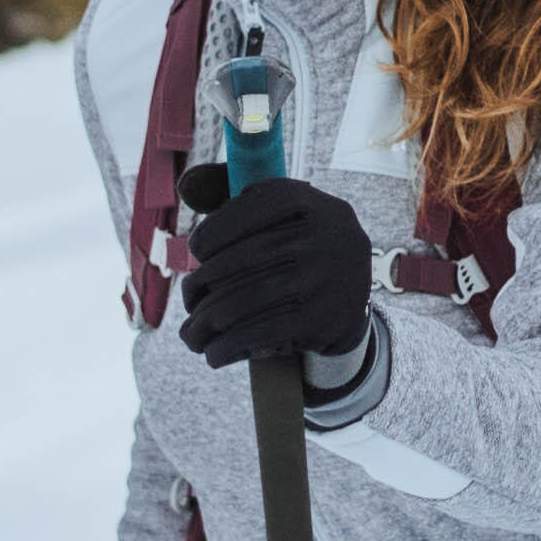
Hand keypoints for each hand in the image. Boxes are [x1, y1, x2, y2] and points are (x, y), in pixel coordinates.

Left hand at [179, 169, 375, 377]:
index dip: (216, 228)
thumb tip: (188, 186)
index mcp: (309, 203)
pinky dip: (229, 347)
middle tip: (189, 298)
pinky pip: (262, 334)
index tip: (197, 249)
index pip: (253, 206)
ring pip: (245, 301)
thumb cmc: (299, 250)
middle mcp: (322, 236)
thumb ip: (238, 199)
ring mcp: (325, 280)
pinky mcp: (323, 321)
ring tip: (190, 334)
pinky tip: (213, 354)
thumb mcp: (283, 215)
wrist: (352, 302)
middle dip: (203, 283)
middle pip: (242, 258)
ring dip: (206, 323)